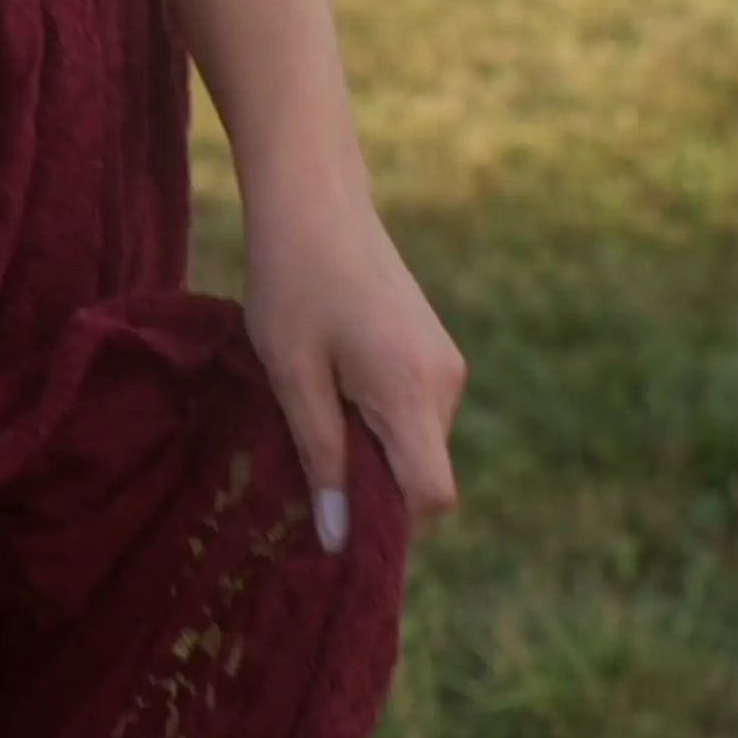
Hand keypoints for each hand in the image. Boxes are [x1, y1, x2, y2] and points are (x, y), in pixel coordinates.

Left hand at [242, 180, 464, 554]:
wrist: (316, 200)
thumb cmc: (291, 281)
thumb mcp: (291, 374)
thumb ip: (319, 456)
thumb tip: (338, 537)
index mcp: (412, 391)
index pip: (431, 497)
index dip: (387, 525)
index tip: (333, 528)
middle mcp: (446, 383)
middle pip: (424, 476)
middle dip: (372, 492)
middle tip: (304, 477)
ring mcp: (446, 365)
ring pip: (418, 446)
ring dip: (371, 454)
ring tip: (310, 419)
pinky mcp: (436, 352)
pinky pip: (415, 415)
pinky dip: (379, 425)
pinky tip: (331, 396)